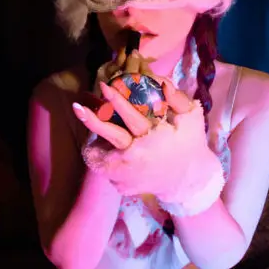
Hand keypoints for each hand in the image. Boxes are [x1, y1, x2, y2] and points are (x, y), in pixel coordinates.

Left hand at [73, 79, 224, 212]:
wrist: (187, 181)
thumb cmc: (189, 145)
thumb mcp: (191, 120)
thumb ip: (178, 99)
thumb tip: (162, 82)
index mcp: (153, 140)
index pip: (132, 117)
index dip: (117, 100)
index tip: (104, 85)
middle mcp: (137, 159)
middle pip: (110, 136)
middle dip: (91, 121)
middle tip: (77, 107)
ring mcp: (127, 176)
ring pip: (100, 155)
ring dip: (95, 141)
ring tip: (95, 129)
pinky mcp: (121, 186)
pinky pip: (105, 168)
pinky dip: (105, 157)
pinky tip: (112, 149)